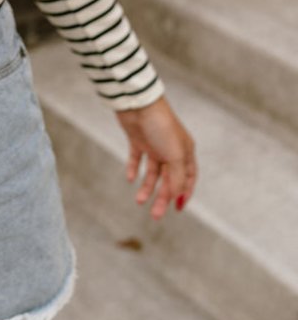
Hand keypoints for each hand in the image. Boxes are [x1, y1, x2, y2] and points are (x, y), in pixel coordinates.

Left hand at [114, 94, 196, 220]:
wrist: (138, 104)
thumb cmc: (161, 127)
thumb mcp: (174, 155)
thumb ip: (177, 178)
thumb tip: (177, 197)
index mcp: (185, 152)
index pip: (188, 177)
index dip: (184, 193)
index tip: (177, 209)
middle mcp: (170, 149)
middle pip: (169, 179)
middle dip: (163, 197)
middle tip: (155, 215)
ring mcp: (154, 145)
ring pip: (153, 172)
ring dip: (147, 187)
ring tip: (139, 200)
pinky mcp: (138, 140)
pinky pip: (137, 158)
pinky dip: (134, 169)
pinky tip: (130, 179)